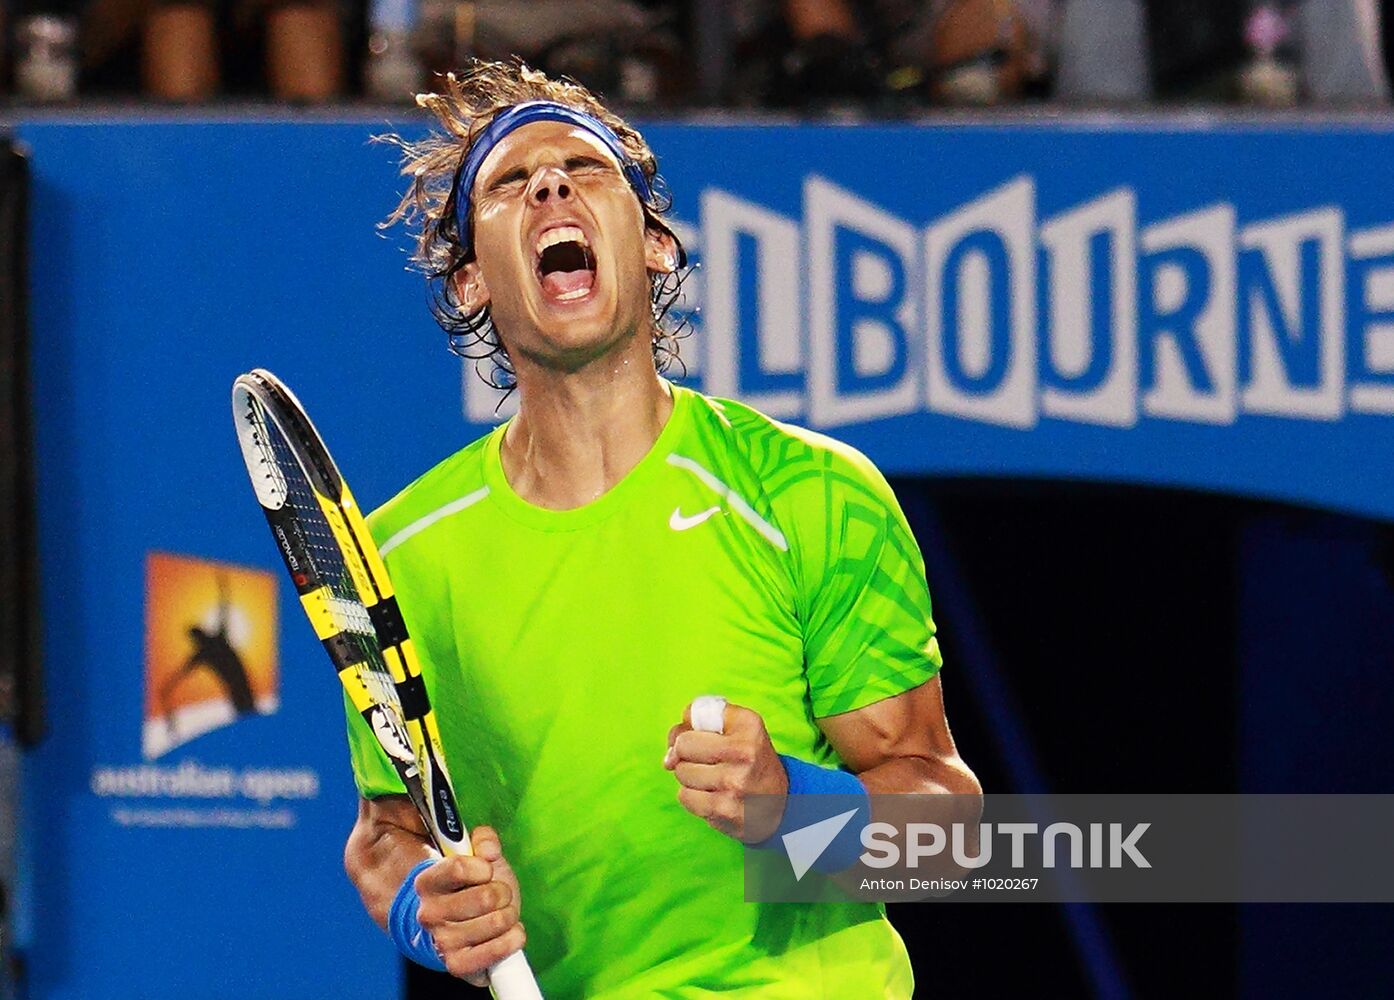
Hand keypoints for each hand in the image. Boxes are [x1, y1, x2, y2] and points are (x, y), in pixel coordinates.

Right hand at [414, 826, 524, 984]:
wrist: (459, 925)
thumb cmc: (471, 887)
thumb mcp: (478, 857)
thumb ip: (484, 840)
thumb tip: (489, 850)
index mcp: (426, 882)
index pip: (459, 868)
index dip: (483, 867)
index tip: (486, 871)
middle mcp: (428, 914)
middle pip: (486, 897)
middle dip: (503, 892)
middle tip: (498, 895)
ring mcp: (442, 941)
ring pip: (497, 922)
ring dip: (510, 915)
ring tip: (501, 914)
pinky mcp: (457, 965)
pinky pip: (496, 952)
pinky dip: (513, 939)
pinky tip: (510, 933)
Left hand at [664, 699, 788, 842]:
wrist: (782, 804)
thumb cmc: (751, 761)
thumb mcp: (738, 728)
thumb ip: (699, 722)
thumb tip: (669, 757)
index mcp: (749, 725)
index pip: (693, 714)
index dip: (690, 726)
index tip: (703, 736)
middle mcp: (744, 752)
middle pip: (683, 745)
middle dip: (687, 753)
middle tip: (707, 760)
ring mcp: (733, 783)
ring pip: (681, 772)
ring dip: (690, 777)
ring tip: (713, 779)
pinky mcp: (723, 810)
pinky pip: (684, 797)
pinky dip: (693, 797)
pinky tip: (713, 796)